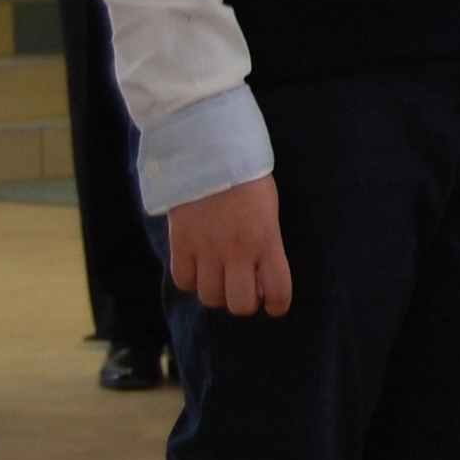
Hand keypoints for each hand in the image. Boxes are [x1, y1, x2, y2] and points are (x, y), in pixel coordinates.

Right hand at [167, 176, 290, 315]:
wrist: (211, 153)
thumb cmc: (248, 180)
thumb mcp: (269, 211)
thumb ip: (266, 244)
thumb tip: (260, 277)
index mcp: (267, 240)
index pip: (277, 290)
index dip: (277, 305)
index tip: (274, 306)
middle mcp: (238, 251)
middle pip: (239, 304)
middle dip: (244, 301)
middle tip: (244, 288)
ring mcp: (207, 249)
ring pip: (210, 297)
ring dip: (217, 291)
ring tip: (220, 275)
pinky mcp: (182, 244)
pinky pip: (183, 281)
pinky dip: (191, 279)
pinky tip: (198, 266)